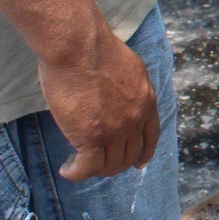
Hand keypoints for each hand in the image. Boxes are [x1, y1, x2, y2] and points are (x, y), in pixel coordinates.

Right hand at [38, 25, 160, 180]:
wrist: (79, 46)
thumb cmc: (94, 49)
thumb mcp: (128, 68)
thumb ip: (129, 88)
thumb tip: (119, 97)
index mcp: (147, 100)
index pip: (151, 137)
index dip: (144, 153)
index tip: (138, 163)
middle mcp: (135, 119)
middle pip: (130, 155)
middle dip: (115, 164)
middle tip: (97, 164)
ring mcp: (116, 130)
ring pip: (109, 165)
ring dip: (94, 170)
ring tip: (78, 166)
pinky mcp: (92, 137)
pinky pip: (87, 167)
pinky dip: (77, 173)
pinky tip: (67, 170)